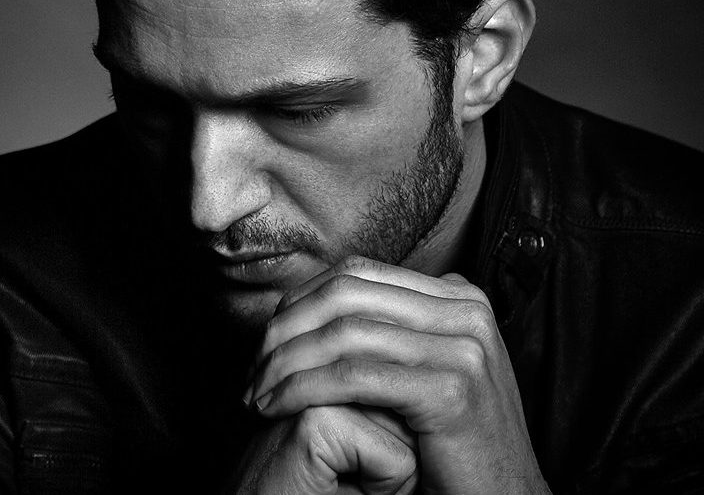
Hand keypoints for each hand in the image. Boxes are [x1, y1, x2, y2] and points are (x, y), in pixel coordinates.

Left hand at [245, 256, 549, 493]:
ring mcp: (464, 346)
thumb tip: (309, 304)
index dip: (299, 303)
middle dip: (285, 330)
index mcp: (457, 296)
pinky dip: (302, 389)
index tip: (264, 342)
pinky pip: (353, 376)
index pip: (355, 274)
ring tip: (256, 394)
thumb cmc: (450, 446)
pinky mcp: (450, 390)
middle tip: (253, 370)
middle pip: (345, 294)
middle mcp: (465, 309)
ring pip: (343, 334)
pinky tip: (276, 408)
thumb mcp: (423, 369)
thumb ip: (386, 330)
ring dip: (285, 363)